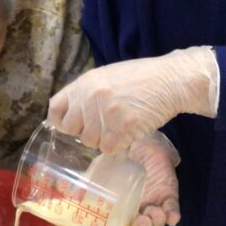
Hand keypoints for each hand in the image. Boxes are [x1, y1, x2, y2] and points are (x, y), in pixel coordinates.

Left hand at [48, 46, 217, 153]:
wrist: (170, 79)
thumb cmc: (141, 78)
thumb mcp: (106, 77)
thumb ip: (87, 94)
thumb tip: (72, 116)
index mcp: (84, 83)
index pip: (55, 109)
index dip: (62, 121)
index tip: (72, 126)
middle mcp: (90, 97)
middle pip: (73, 130)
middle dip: (87, 132)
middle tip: (106, 126)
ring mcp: (105, 113)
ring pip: (91, 142)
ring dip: (105, 139)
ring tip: (121, 125)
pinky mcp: (121, 128)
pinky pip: (109, 148)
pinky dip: (119, 145)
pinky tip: (130, 132)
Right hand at [92, 132, 181, 225]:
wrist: (134, 137)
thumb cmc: (113, 158)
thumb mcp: (96, 172)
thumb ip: (85, 187)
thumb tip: (72, 197)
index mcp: (114, 211)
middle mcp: (132, 213)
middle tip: (140, 221)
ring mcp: (151, 205)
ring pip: (155, 224)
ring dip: (155, 223)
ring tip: (153, 212)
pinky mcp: (167, 196)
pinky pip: (172, 210)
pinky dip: (172, 215)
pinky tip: (171, 216)